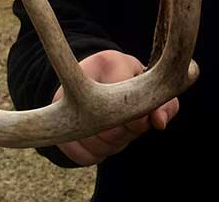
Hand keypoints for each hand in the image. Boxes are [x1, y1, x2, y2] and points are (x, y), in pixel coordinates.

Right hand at [52, 50, 178, 165]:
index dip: (137, 121)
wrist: (93, 74)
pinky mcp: (53, 121)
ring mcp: (61, 100)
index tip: (141, 120)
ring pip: (95, 144)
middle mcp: (82, 77)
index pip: (125, 102)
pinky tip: (99, 138)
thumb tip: (158, 123)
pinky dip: (96, 154)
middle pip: (109, 128)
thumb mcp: (151, 86)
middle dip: (125, 134)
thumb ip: (165, 104)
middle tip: (128, 125)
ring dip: (112, 146)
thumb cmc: (131, 82)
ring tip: (114, 128)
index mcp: (111, 61)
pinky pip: (81, 155)